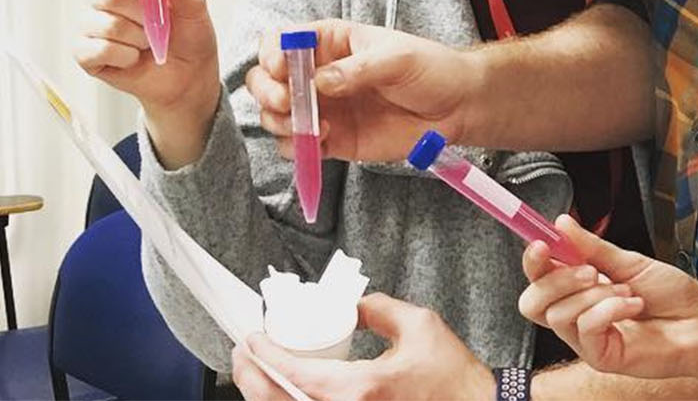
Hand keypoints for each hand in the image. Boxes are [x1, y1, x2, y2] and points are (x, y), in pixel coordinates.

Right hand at [74, 0, 220, 164]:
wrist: (188, 78)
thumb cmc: (189, 42)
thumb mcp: (196, 13)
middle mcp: (107, 3)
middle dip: (139, 12)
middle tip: (157, 24)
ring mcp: (93, 28)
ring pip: (102, 23)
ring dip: (135, 37)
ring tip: (148, 44)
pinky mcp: (86, 54)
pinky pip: (95, 49)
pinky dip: (121, 56)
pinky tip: (133, 58)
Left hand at [229, 292, 494, 400]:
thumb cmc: (453, 379)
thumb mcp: (420, 326)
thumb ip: (380, 309)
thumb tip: (354, 305)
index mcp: (361, 389)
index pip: (295, 374)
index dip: (266, 355)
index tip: (253, 339)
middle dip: (250, 377)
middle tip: (244, 354)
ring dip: (265, 394)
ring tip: (257, 371)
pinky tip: (285, 393)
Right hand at [246, 20, 478, 162]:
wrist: (457, 108)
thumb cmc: (432, 70)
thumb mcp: (398, 58)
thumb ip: (357, 69)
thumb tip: (320, 82)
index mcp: (331, 42)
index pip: (283, 40)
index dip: (272, 52)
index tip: (282, 67)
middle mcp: (318, 74)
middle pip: (266, 79)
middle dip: (267, 91)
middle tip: (289, 102)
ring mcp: (323, 108)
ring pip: (275, 115)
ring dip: (280, 122)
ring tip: (313, 126)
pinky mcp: (332, 139)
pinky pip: (297, 146)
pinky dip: (297, 147)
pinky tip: (322, 142)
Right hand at [520, 217, 697, 382]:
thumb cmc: (672, 294)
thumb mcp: (630, 262)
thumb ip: (593, 247)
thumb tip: (562, 223)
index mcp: (580, 289)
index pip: (539, 278)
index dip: (533, 261)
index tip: (542, 242)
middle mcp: (578, 315)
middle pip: (532, 303)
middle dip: (556, 279)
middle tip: (591, 270)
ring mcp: (588, 339)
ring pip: (559, 314)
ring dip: (595, 294)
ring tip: (627, 291)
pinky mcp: (601, 357)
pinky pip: (586, 329)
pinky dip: (609, 310)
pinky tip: (633, 305)